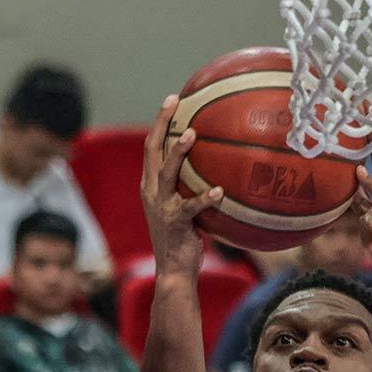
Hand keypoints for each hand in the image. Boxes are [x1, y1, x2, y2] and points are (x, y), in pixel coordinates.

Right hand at [141, 95, 223, 275]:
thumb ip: (191, 187)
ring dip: (178, 152)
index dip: (160, 123)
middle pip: (152, 150)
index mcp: (151, 185)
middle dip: (162, 123)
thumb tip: (218, 168)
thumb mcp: (183, 208)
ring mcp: (161, 206)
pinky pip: (191, 207)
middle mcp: (151, 191)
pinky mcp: (174, 222)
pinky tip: (220, 192)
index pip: (152, 147)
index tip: (172, 100)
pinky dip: (205, 198)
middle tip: (174, 102)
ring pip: (167, 173)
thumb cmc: (183, 239)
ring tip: (193, 134)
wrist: (173, 270)